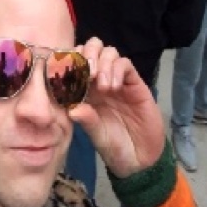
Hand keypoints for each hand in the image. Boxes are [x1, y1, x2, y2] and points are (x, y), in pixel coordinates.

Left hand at [68, 38, 164, 178]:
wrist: (140, 157)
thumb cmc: (115, 147)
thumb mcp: (96, 135)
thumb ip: (87, 120)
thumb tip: (72, 108)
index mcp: (85, 92)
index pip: (74, 64)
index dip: (69, 62)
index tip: (65, 73)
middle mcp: (100, 82)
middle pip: (92, 49)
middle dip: (87, 54)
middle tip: (87, 74)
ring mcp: (118, 81)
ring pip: (109, 52)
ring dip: (103, 62)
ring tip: (103, 86)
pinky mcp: (135, 84)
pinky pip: (125, 64)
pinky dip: (117, 70)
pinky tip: (114, 88)